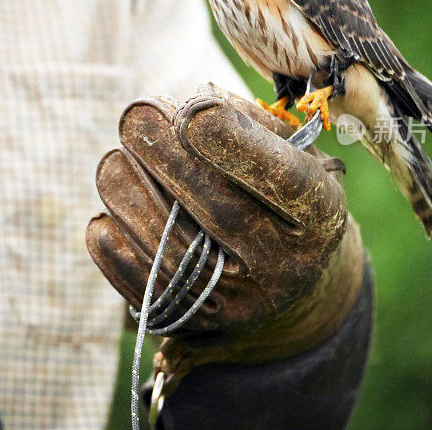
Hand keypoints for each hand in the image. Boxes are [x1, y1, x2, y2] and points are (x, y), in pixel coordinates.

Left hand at [86, 83, 365, 386]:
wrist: (282, 283)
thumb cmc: (277, 194)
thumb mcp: (288, 152)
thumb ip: (246, 123)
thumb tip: (186, 108)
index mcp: (321, 214)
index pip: (285, 179)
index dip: (235, 143)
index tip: (194, 109)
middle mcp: (288, 266)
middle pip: (220, 209)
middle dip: (167, 154)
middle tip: (134, 115)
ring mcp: (242, 303)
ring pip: (171, 245)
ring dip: (129, 191)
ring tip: (118, 157)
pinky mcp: (198, 323)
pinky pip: (142, 281)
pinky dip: (114, 241)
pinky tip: (110, 210)